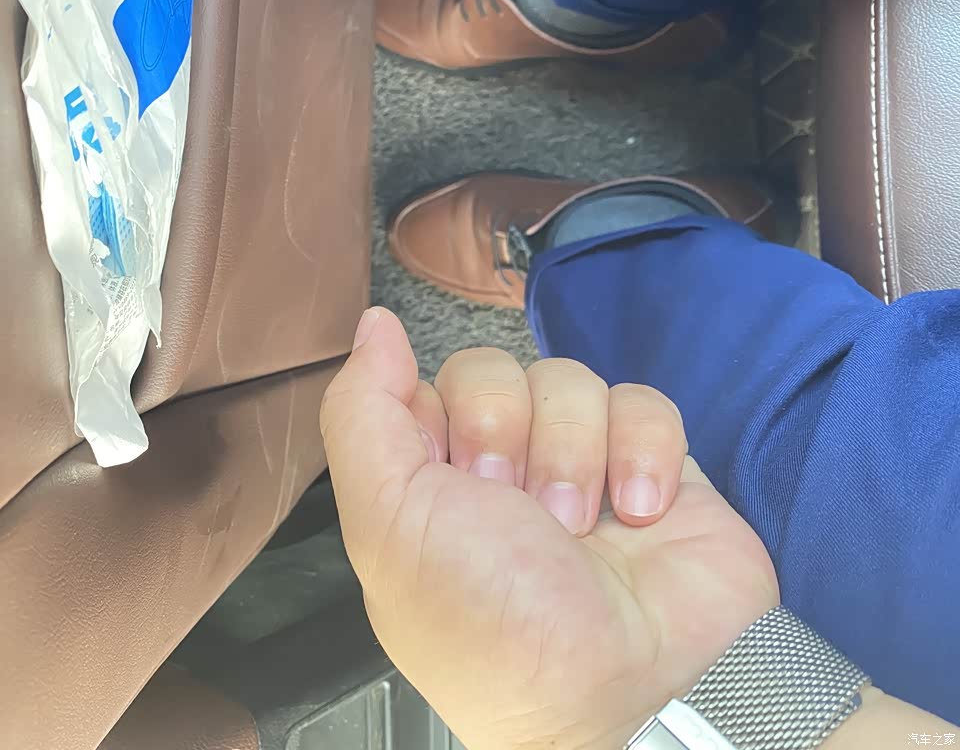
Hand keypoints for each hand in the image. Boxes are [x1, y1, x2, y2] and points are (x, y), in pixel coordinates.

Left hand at [320, 308, 779, 749]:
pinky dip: (643, 452)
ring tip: (577, 529)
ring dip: (571, 453)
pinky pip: (643, 402)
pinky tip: (638, 513)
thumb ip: (361, 414)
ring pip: (567, 380)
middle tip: (513, 507)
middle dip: (501, 432)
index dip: (436, 409)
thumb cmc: (488, 623)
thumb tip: (372, 324)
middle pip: (491, 371)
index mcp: (425, 482)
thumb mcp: (388, 522)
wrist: (621, 690)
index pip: (418, 385)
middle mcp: (498, 470)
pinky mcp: (652, 467)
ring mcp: (578, 466)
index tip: (447, 465)